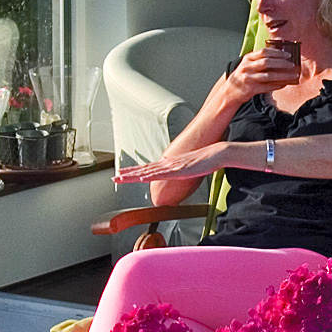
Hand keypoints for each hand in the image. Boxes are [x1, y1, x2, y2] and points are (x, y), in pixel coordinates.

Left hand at [117, 141, 239, 186]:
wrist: (217, 153)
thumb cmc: (207, 160)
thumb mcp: (192, 169)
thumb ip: (183, 171)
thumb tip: (179, 174)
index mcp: (170, 165)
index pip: (149, 170)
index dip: (135, 173)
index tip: (124, 174)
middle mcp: (167, 164)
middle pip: (144, 170)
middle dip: (128, 174)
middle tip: (115, 177)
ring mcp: (171, 166)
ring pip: (148, 172)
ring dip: (133, 175)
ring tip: (120, 177)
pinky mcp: (177, 169)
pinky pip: (160, 174)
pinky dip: (148, 176)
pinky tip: (140, 178)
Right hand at [234, 41, 305, 93]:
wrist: (230, 91)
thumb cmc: (243, 76)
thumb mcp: (248, 64)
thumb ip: (260, 59)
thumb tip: (281, 57)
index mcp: (248, 58)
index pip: (264, 52)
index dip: (277, 52)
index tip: (288, 55)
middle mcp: (247, 67)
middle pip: (267, 62)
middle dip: (282, 63)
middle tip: (292, 64)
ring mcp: (249, 78)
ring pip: (269, 75)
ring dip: (283, 75)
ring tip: (293, 75)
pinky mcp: (251, 89)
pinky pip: (267, 87)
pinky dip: (277, 85)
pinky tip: (284, 84)